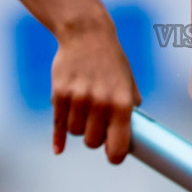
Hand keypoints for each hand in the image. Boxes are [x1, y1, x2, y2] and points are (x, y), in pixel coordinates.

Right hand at [51, 19, 141, 163]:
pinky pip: (58, 125)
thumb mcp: (128, 81)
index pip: (118, 145)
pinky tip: (59, 148)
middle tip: (97, 127)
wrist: (86, 34)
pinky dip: (58, 138)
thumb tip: (133, 131)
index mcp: (122, 103)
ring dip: (79, 128)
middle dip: (95, 138)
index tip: (113, 156)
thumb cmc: (111, 60)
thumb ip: (131, 106)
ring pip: (75, 132)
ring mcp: (78, 99)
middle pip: (92, 142)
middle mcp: (100, 103)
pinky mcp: (59, 94)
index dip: (115, 155)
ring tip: (84, 112)